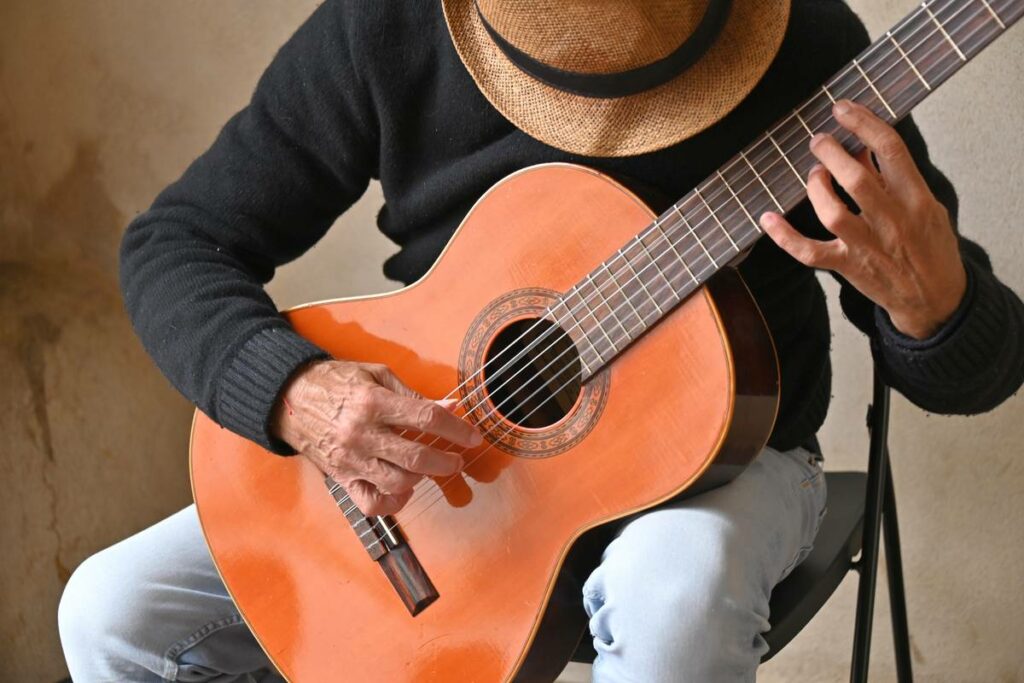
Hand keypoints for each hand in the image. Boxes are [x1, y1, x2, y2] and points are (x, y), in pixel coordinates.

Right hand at [271, 360, 482, 515]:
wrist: (289, 397)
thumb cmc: (336, 382)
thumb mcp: (376, 376)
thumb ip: (414, 395)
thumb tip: (452, 406)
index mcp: (373, 403)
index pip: (427, 418)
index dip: (456, 429)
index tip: (473, 436)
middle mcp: (362, 434)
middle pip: (417, 456)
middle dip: (447, 461)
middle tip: (457, 459)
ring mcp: (351, 459)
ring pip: (398, 482)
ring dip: (421, 478)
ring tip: (427, 467)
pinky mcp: (341, 478)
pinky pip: (372, 504)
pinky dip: (394, 503)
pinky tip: (404, 489)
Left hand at [760, 99, 966, 339]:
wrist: (935, 298)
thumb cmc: (929, 245)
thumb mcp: (925, 205)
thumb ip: (894, 177)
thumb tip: (860, 147)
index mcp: (916, 198)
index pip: (891, 150)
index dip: (864, 123)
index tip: (843, 109)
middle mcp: (892, 221)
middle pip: (856, 180)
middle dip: (831, 154)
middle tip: (818, 140)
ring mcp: (868, 246)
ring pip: (832, 213)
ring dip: (816, 187)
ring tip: (815, 175)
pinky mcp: (848, 266)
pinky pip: (809, 251)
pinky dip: (784, 236)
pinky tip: (767, 218)